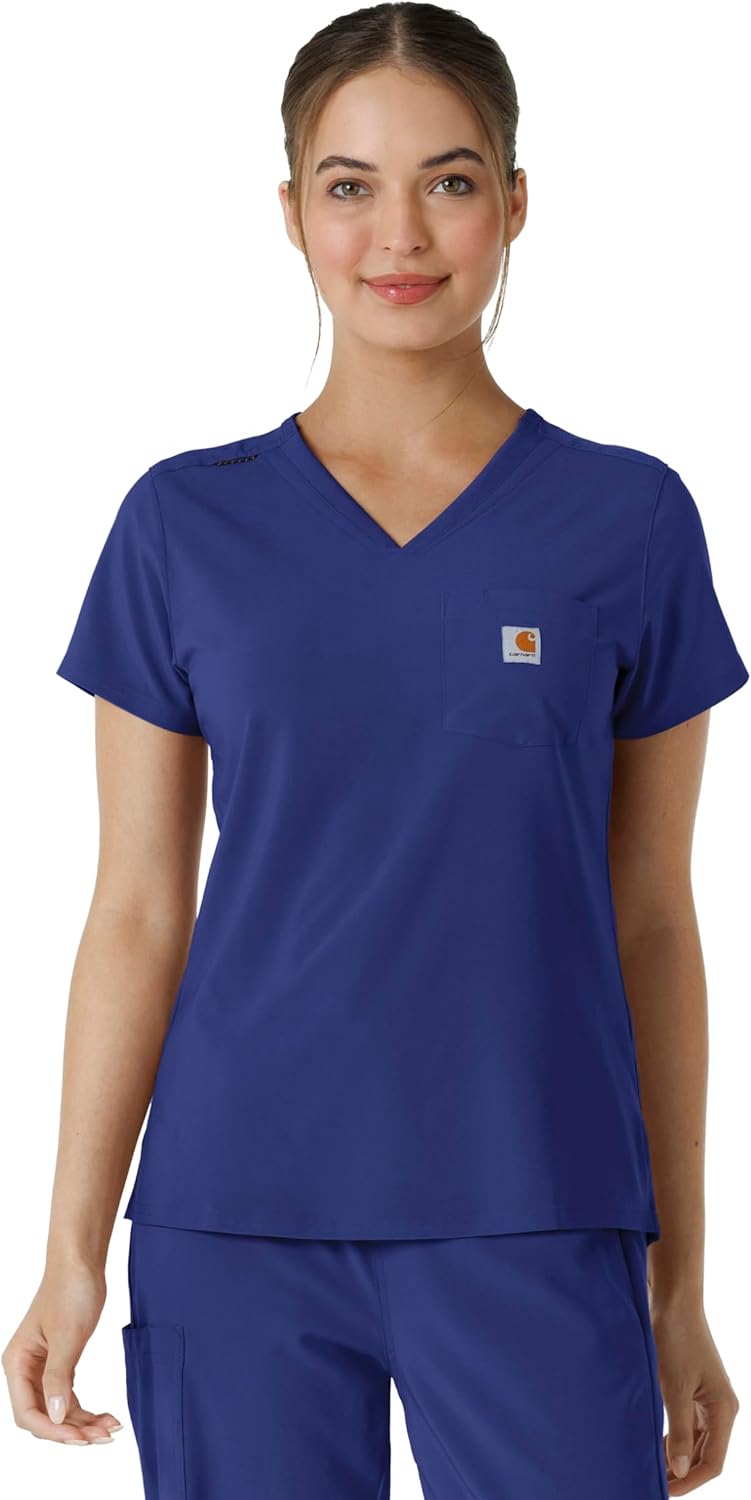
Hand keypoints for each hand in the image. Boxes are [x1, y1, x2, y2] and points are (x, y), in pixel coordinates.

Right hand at [1, 1255, 122, 1444]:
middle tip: (102, 1437)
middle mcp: (26, 1369)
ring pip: (58, 1410)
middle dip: (70, 1430)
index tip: (80, 1437)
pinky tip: (106, 1416)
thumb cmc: (70, 1290)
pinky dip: (85, 1409)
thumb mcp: (67, 1336)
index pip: (27, 1412)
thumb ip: (59, 1377)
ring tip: (111, 1429)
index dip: (52, 1429)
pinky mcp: (60, 1363)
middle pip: (43, 1416)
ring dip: (82, 1423)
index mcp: (18, 1363)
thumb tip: (54, 1417)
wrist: (82, 1262)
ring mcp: (42, 1368)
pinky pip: (68, 1397)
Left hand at [652, 1296, 739, 1492]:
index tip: (666, 1491)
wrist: (673, 1301)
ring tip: (654, 1469)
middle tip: (655, 1484)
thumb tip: (680, 1469)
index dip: (690, 1481)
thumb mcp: (674, 1388)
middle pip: (706, 1455)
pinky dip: (675, 1438)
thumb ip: (679, 1430)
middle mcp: (721, 1408)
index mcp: (723, 1410)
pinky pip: (689, 1425)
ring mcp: (708, 1399)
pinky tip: (657, 1444)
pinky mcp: (695, 1389)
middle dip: (684, 1473)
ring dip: (679, 1457)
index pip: (712, 1462)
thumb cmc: (676, 1339)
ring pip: (697, 1441)